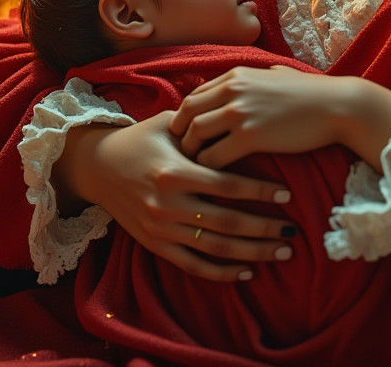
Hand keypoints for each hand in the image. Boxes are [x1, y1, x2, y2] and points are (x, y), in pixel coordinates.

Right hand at [53, 110, 295, 281]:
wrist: (98, 167)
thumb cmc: (140, 138)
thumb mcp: (168, 125)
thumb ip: (202, 126)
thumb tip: (242, 117)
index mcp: (175, 171)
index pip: (227, 184)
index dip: (260, 191)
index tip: (287, 194)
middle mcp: (168, 204)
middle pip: (227, 222)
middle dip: (264, 229)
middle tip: (293, 231)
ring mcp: (161, 228)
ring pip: (214, 247)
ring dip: (251, 253)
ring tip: (281, 252)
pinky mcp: (154, 244)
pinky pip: (192, 264)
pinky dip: (221, 272)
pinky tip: (247, 272)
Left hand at [170, 66, 390, 171]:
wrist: (336, 106)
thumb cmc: (310, 93)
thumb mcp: (276, 75)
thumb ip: (255, 77)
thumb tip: (248, 79)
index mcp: (236, 75)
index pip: (194, 95)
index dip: (185, 117)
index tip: (185, 135)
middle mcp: (232, 90)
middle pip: (186, 113)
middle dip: (180, 135)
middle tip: (182, 155)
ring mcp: (239, 113)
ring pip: (195, 135)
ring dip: (191, 154)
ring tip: (196, 169)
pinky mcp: (250, 137)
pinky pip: (214, 157)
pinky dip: (209, 169)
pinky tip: (215, 178)